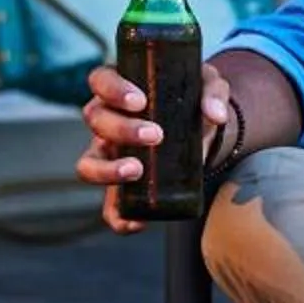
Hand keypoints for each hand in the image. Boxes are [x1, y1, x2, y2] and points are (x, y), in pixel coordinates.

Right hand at [72, 60, 234, 233]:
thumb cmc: (193, 100)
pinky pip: (108, 206)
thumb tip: (215, 114)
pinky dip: (117, 216)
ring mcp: (109, 154)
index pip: (100, 80)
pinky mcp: (120, 186)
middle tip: (155, 135)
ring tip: (136, 170)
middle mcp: (107, 120)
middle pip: (95, 120)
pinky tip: (137, 221)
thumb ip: (213, 93)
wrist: (201, 132)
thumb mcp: (206, 85)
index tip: (140, 101)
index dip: (113, 90)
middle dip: (122, 129)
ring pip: (88, 164)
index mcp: (120, 89)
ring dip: (107, 169)